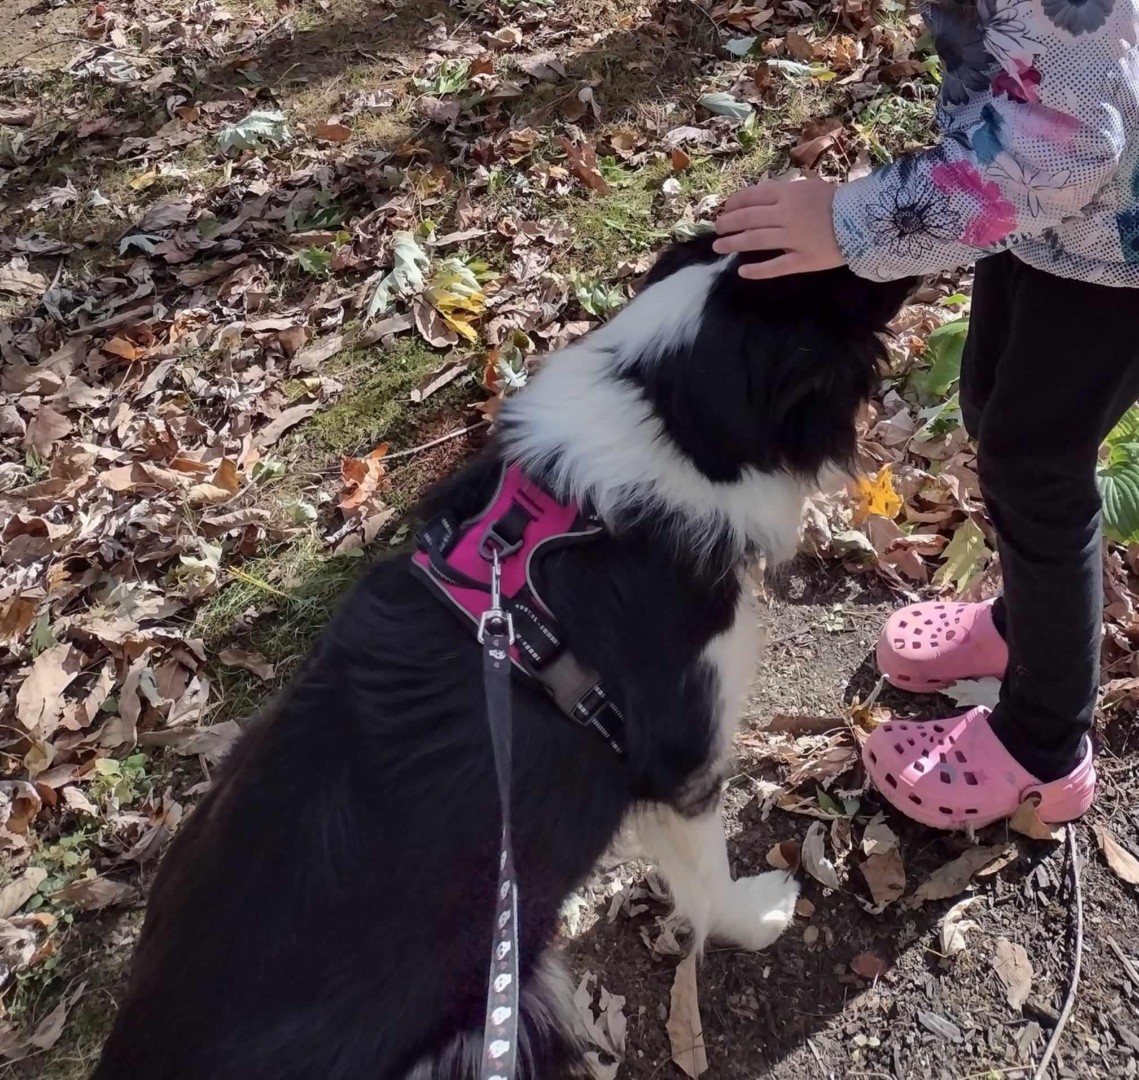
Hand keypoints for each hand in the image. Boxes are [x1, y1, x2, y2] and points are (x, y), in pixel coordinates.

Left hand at [713, 175, 845, 279]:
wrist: (865, 219)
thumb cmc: (837, 200)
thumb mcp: (810, 186)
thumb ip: (785, 192)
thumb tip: (760, 199)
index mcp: (788, 194)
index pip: (751, 197)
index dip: (733, 204)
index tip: (725, 210)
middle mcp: (786, 215)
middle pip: (748, 219)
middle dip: (727, 224)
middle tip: (716, 229)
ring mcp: (793, 239)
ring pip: (755, 241)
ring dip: (733, 243)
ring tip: (719, 247)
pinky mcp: (802, 260)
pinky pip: (775, 267)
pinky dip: (757, 270)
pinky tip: (742, 271)